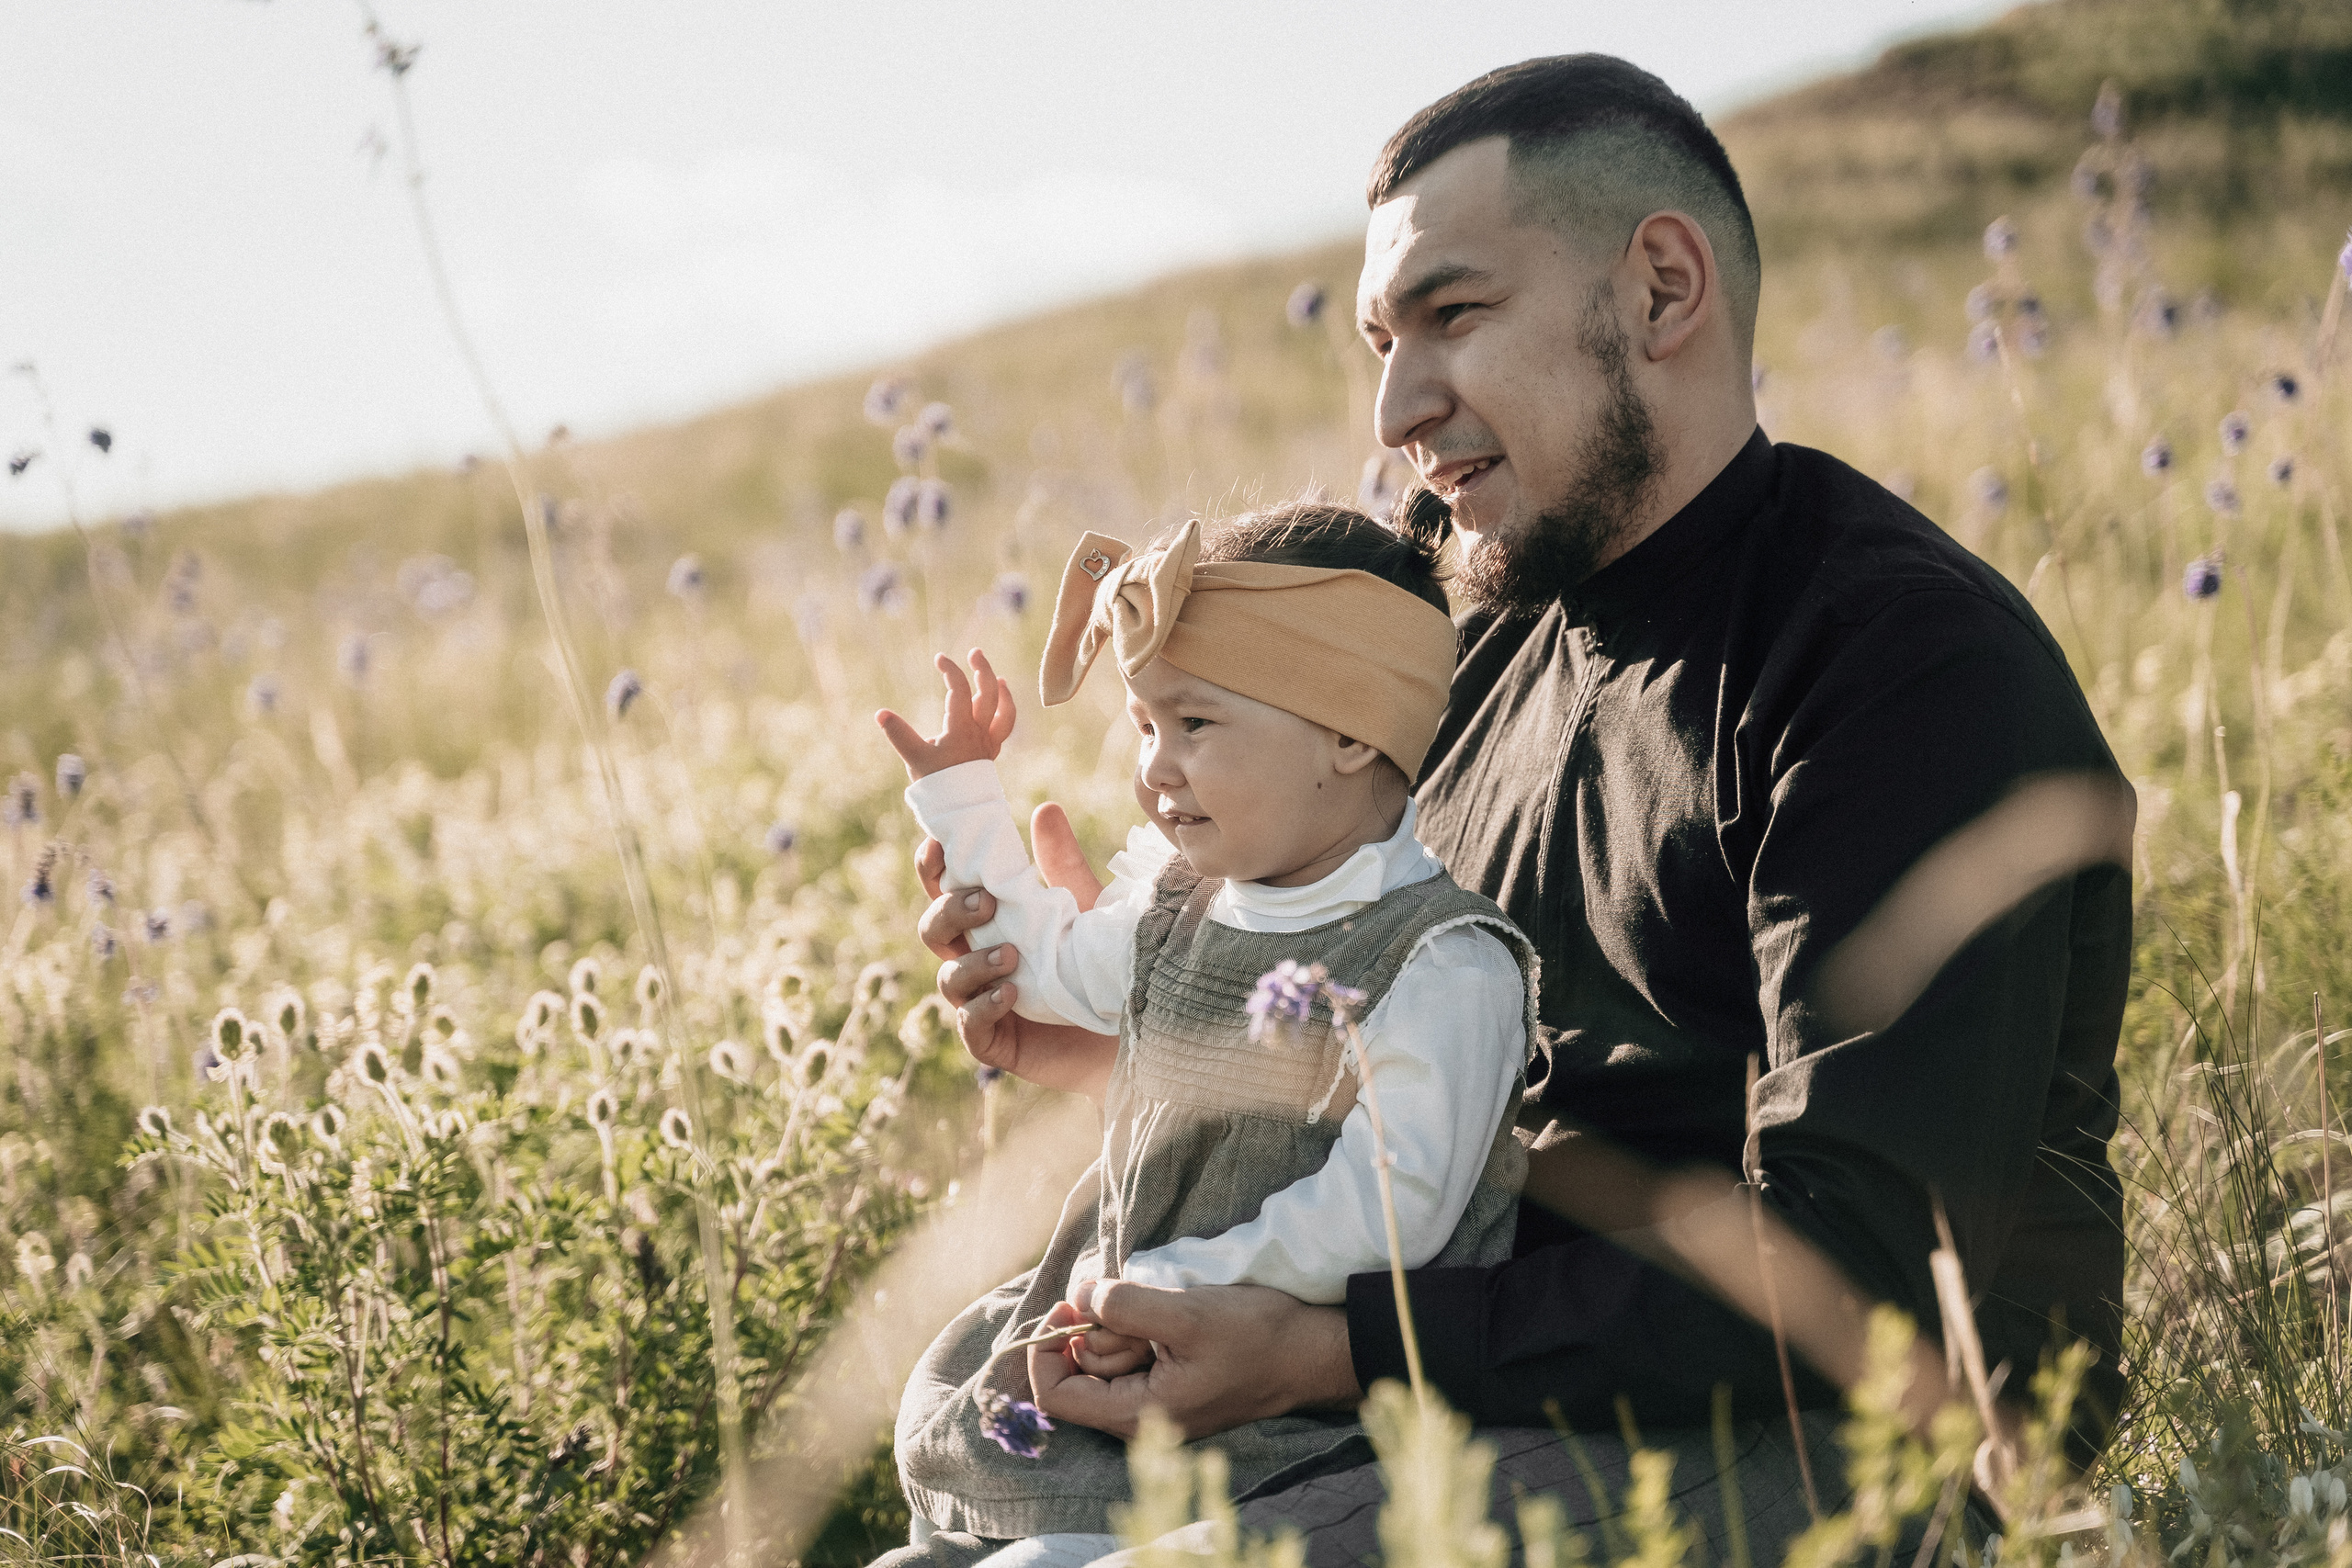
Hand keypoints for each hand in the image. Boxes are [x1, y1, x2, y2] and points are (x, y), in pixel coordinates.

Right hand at [876, 649, 1015, 779]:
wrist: (962, 814)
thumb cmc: (938, 787)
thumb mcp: (915, 759)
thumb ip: (899, 735)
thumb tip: (881, 713)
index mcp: (962, 729)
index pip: (960, 690)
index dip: (951, 670)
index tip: (940, 658)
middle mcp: (980, 733)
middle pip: (990, 693)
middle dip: (982, 670)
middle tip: (975, 653)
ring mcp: (989, 743)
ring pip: (1004, 710)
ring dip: (1001, 690)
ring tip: (999, 678)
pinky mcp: (990, 753)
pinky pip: (1005, 727)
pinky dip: (1005, 711)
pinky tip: (1000, 704)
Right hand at [916, 803, 1116, 1101]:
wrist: (1134, 1032)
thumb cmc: (1100, 967)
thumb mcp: (1083, 911)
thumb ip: (1061, 866)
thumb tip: (1044, 808)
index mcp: (987, 925)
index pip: (944, 892)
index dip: (932, 870)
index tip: (940, 846)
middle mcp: (975, 961)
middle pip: (934, 929)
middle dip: (951, 911)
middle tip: (986, 900)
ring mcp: (981, 1003)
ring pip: (948, 979)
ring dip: (972, 962)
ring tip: (1010, 954)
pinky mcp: (996, 1044)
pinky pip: (972, 1027)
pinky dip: (984, 1007)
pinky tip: (1009, 993)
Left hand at [1026, 1279, 1359, 1440]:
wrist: (1309, 1351)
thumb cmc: (1255, 1337)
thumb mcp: (1186, 1315)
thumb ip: (1125, 1307)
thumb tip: (1080, 1296)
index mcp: (1136, 1414)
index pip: (1054, 1395)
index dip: (1046, 1346)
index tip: (1070, 1304)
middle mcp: (1138, 1416)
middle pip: (1078, 1370)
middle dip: (1096, 1328)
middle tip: (1141, 1306)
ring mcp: (1154, 1398)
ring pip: (1103, 1357)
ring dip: (1121, 1324)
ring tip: (1167, 1314)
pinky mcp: (1168, 1379)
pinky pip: (1130, 1352)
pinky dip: (1138, 1327)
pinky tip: (1171, 1317)